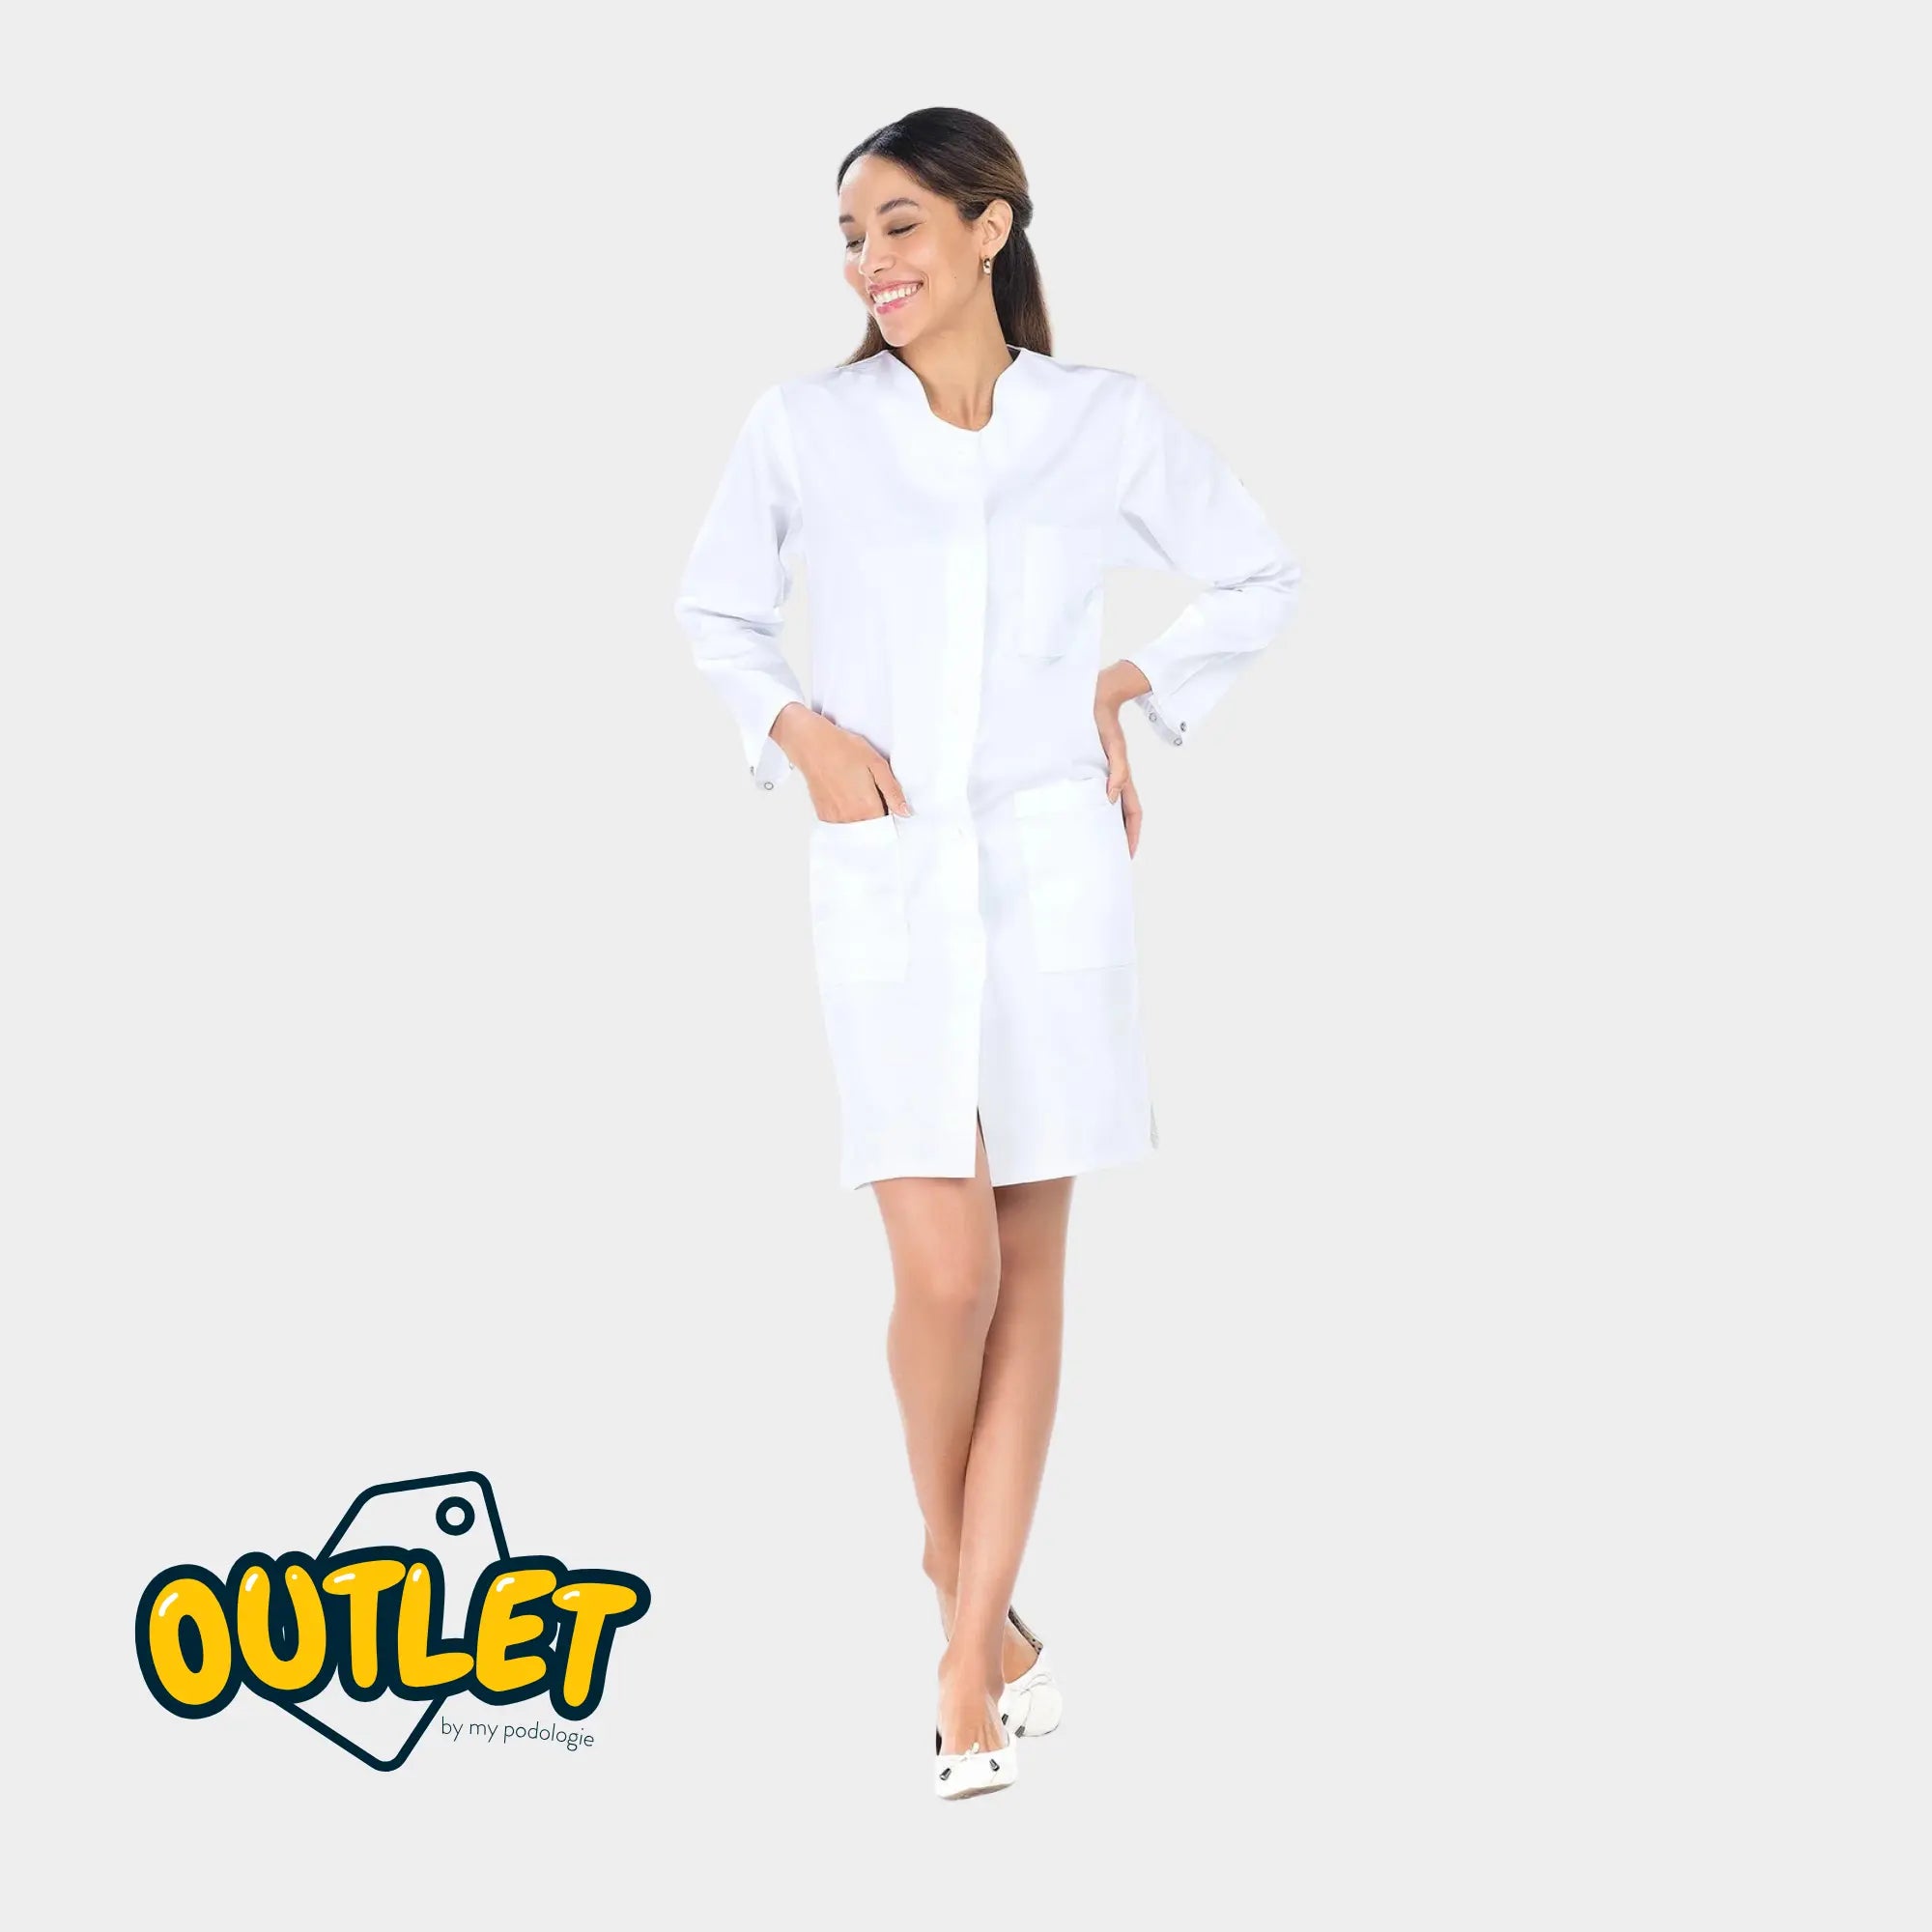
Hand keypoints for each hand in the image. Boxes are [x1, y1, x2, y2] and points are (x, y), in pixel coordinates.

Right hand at [772, 703, 911, 821]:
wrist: (812, 744)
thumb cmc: (843, 749)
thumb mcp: (877, 764)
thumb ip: (892, 792)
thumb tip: (905, 812)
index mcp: (867, 807)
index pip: (886, 827)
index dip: (892, 818)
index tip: (891, 807)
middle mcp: (850, 818)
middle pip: (871, 832)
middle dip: (877, 821)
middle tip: (875, 799)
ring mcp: (835, 818)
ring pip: (856, 830)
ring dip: (862, 820)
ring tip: (859, 797)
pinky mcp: (824, 815)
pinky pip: (841, 826)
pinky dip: (848, 819)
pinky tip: (848, 801)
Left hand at [1094, 662, 1146, 858]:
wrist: (1095, 699)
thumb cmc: (1104, 721)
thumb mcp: (1112, 746)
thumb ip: (1116, 770)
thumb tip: (1110, 798)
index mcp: (1122, 777)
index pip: (1133, 812)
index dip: (1132, 834)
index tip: (1126, 854)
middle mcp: (1114, 779)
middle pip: (1122, 815)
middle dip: (1120, 836)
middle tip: (1110, 857)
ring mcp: (1103, 775)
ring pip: (1109, 807)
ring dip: (1106, 825)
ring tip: (1096, 843)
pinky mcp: (1091, 768)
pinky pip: (1094, 794)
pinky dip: (1091, 808)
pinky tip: (1080, 816)